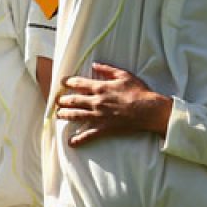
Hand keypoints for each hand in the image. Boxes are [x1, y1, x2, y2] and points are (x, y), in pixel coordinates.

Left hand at [54, 62, 171, 145]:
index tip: (62, 82)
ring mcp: (99, 116)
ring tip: (58, 115)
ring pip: (76, 115)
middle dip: (62, 100)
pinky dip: (78, 139)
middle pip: (73, 100)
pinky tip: (70, 142)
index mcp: (100, 87)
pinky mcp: (104, 128)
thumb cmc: (139, 91)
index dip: (67, 82)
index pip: (78, 83)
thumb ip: (107, 69)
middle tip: (57, 100)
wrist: (149, 110)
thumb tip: (94, 64)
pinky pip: (88, 135)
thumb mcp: (124, 75)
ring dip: (65, 115)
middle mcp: (96, 101)